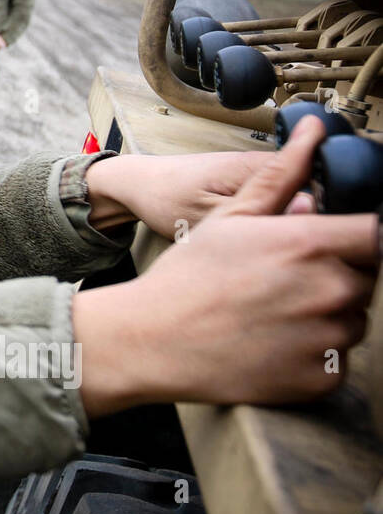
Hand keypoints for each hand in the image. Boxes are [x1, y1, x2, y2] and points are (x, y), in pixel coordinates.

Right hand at [74, 116, 377, 416]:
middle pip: (364, 280)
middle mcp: (331, 291)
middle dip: (333, 277)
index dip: (357, 238)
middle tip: (281, 282)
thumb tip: (313, 134)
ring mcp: (329, 339)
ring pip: (351, 321)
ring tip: (270, 314)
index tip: (336, 245)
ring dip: (324, 317)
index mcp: (313, 244)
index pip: (378, 234)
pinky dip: (311, 354)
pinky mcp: (322, 379)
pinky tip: (270, 343)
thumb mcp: (231, 217)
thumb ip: (282, 175)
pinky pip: (335, 360)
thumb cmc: (187, 278)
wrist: (153, 340)